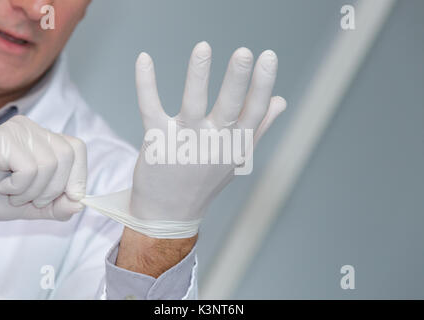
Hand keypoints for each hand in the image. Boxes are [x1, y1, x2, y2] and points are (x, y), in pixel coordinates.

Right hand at [0, 115, 86, 220]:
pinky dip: (19, 187)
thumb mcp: (33, 205)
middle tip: (31, 199)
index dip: (79, 175)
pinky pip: (30, 168)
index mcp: (44, 140)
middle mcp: (34, 130)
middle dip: (55, 188)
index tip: (70, 197)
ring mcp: (19, 130)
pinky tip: (3, 186)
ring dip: (33, 190)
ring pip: (50, 163)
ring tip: (13, 193)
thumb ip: (58, 206)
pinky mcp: (4, 137)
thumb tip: (80, 204)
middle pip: (68, 155)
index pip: (77, 148)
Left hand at [129, 41, 285, 236]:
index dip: (262, 85)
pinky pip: (151, 107)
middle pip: (229, 107)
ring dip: (198, 75)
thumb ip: (259, 128)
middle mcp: (212, 144)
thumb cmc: (204, 182)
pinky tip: (144, 59)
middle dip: (237, 79)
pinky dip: (146, 83)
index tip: (268, 57)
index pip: (254, 112)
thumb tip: (280, 100)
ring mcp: (184, 143)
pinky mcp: (157, 141)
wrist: (168, 214)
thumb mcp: (236, 158)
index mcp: (234, 145)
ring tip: (203, 48)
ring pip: (193, 104)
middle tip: (244, 53)